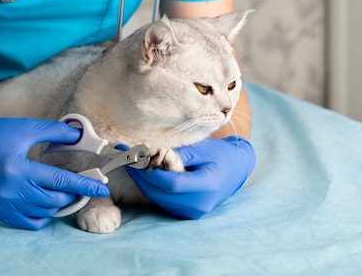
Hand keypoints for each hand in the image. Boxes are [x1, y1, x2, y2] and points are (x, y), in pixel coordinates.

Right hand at [0, 109, 109, 229]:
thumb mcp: (24, 128)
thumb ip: (54, 132)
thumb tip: (78, 135)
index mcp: (19, 168)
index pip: (61, 181)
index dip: (85, 185)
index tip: (102, 188)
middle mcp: (11, 190)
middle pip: (54, 200)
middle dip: (73, 194)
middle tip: (81, 184)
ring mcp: (4, 204)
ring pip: (44, 213)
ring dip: (59, 204)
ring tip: (63, 191)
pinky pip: (28, 223)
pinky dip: (42, 216)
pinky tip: (46, 203)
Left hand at [125, 136, 254, 218]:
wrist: (234, 170)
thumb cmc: (219, 156)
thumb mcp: (201, 149)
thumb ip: (177, 154)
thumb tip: (151, 154)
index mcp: (207, 186)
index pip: (172, 183)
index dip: (151, 172)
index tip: (136, 157)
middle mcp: (199, 204)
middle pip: (161, 193)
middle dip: (141, 175)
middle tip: (126, 157)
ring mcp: (192, 212)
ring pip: (158, 199)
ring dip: (143, 182)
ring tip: (131, 163)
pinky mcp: (186, 213)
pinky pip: (163, 201)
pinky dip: (151, 188)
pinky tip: (143, 174)